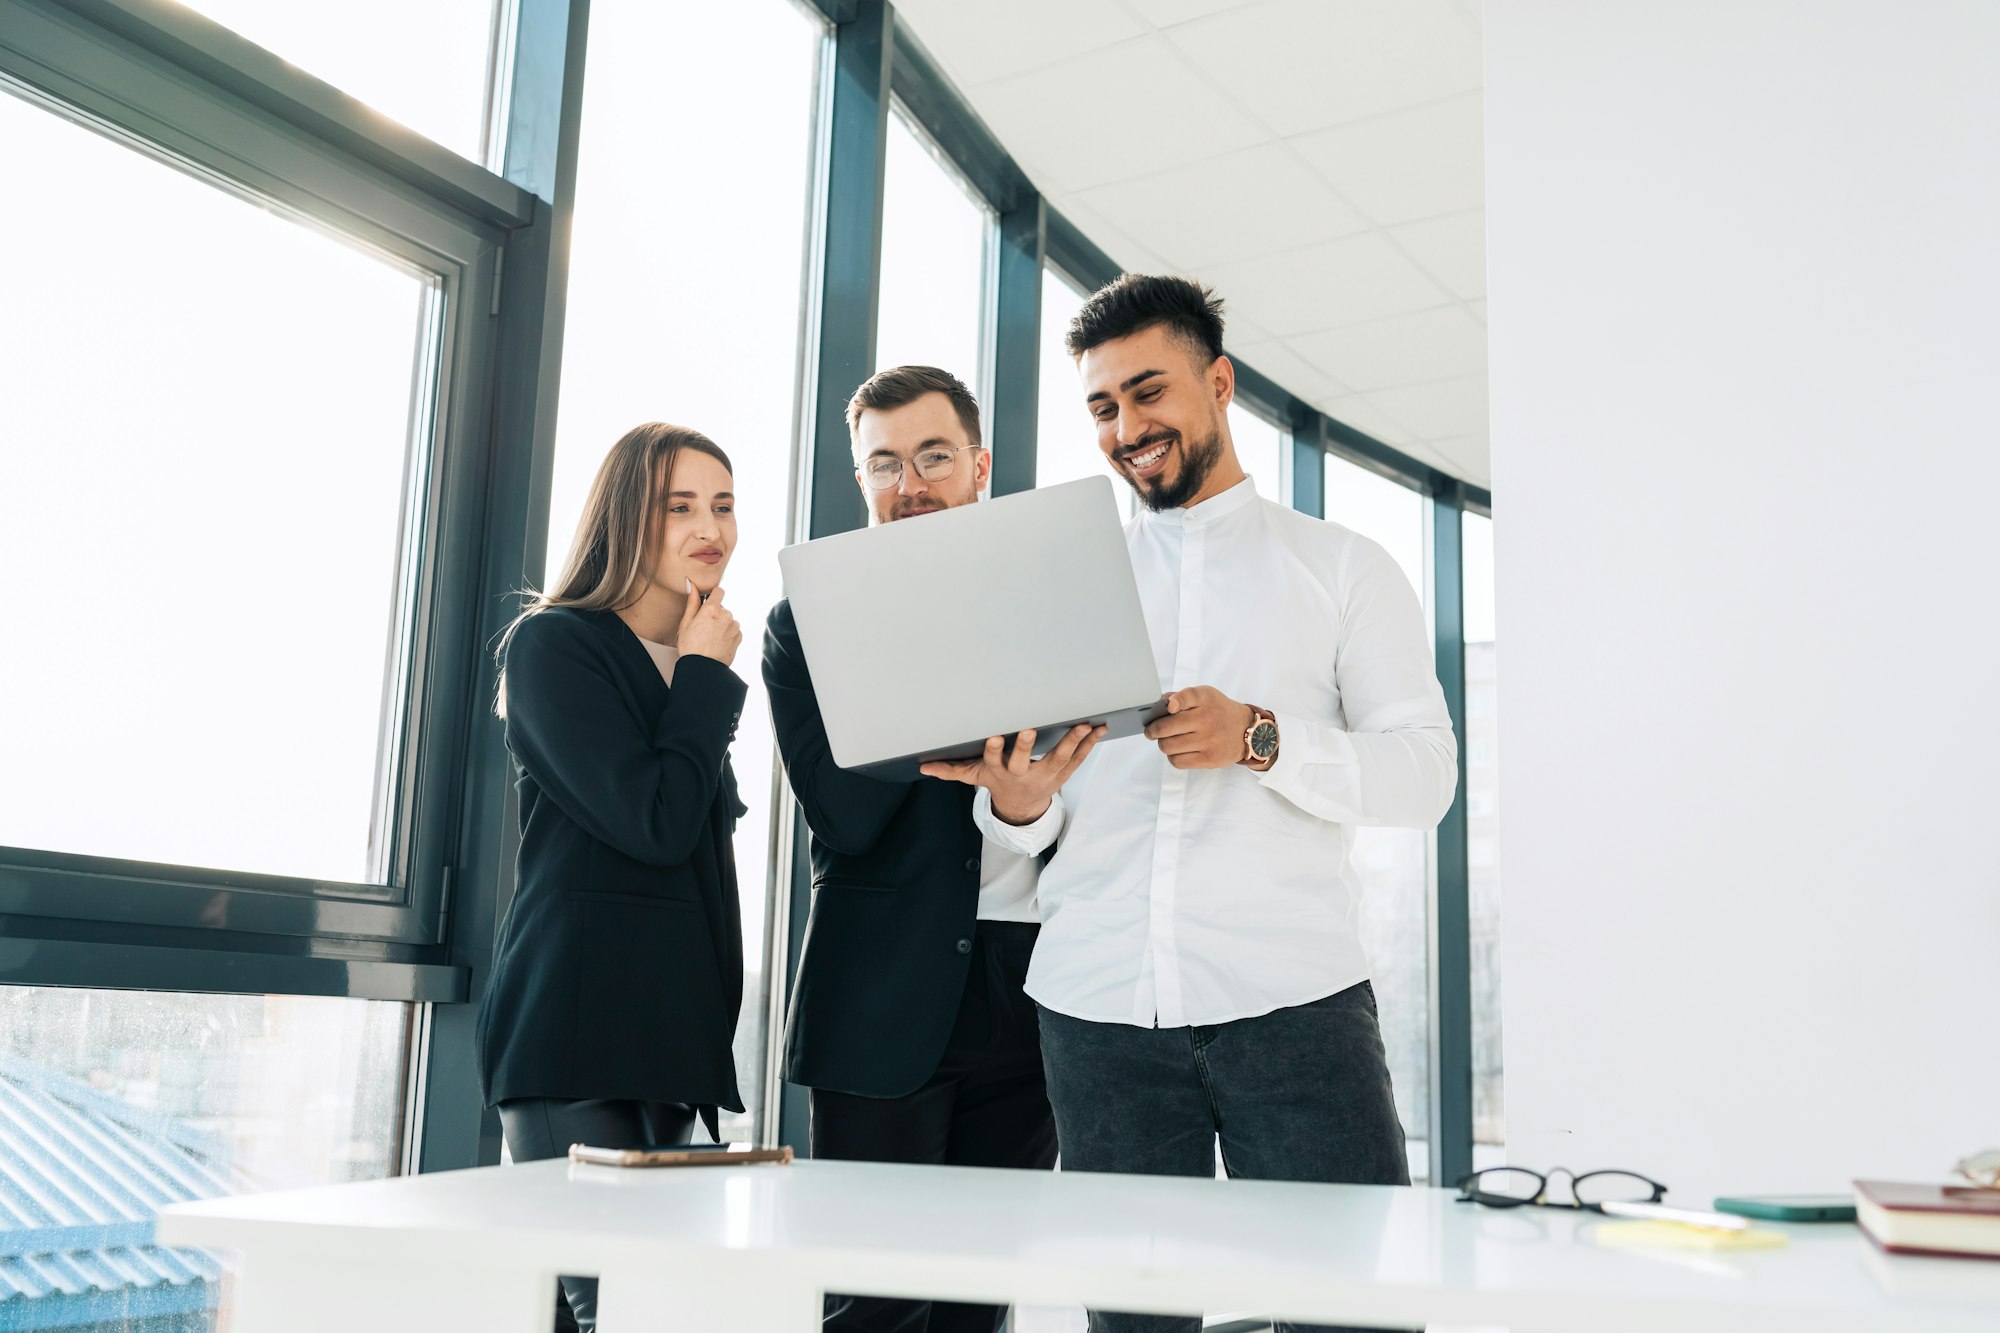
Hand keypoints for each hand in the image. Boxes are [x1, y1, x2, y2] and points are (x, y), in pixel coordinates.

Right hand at [677, 580, 741, 665]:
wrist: (702, 669)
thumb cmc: (691, 647)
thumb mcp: (686, 623)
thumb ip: (691, 601)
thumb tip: (691, 583)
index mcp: (711, 610)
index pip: (719, 591)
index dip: (713, 596)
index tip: (708, 604)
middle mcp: (726, 615)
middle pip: (722, 608)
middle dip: (715, 615)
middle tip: (703, 629)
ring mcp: (734, 626)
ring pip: (728, 619)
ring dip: (721, 625)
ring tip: (710, 638)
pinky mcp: (739, 636)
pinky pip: (733, 630)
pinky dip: (727, 634)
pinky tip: (717, 643)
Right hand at [919, 724, 1104, 823]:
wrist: (1023, 807)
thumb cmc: (998, 782)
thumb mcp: (974, 776)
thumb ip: (951, 770)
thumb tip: (925, 767)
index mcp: (1000, 772)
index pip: (994, 760)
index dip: (994, 750)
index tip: (994, 736)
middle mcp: (1022, 774)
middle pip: (1024, 760)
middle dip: (1026, 745)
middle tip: (1030, 729)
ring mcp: (1045, 775)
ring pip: (1059, 758)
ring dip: (1072, 741)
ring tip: (1083, 724)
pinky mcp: (1063, 773)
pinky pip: (1079, 759)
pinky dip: (1089, 744)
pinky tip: (1099, 728)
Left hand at [1144, 686, 1253, 769]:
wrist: (1246, 731)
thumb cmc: (1218, 712)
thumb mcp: (1205, 696)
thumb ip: (1182, 697)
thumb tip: (1158, 704)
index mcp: (1205, 699)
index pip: (1188, 697)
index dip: (1175, 701)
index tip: (1170, 707)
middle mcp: (1207, 719)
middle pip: (1165, 728)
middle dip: (1153, 730)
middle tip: (1152, 731)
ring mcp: (1209, 741)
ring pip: (1167, 747)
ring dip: (1164, 744)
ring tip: (1169, 740)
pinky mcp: (1209, 759)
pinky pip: (1177, 762)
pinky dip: (1173, 757)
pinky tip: (1179, 751)